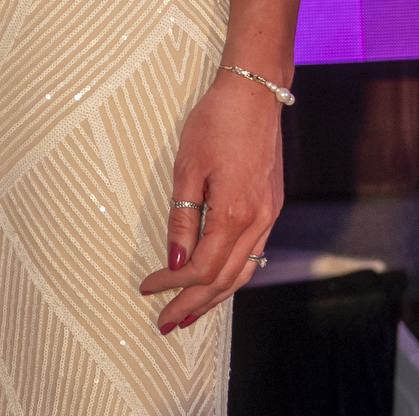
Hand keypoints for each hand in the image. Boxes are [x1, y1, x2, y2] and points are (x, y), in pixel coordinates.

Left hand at [138, 73, 285, 332]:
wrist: (255, 94)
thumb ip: (182, 218)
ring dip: (215, 297)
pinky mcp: (271, 207)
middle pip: (224, 279)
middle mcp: (258, 221)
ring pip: (242, 271)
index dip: (172, 284)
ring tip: (190, 314)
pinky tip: (217, 281)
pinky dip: (232, 274)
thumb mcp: (188, 167)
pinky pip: (252, 253)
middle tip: (165, 324)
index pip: (200, 267)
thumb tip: (175, 262)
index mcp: (235, 213)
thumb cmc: (216, 122)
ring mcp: (269, 216)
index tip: (147, 289)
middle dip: (194, 304)